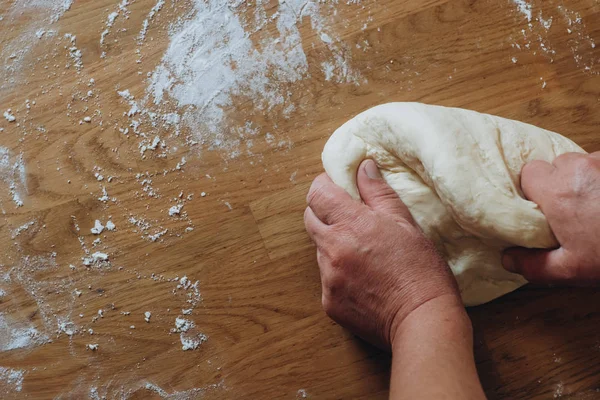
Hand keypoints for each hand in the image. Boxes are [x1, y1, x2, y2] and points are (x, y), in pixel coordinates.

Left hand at [304, 159, 461, 349]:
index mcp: (351, 224)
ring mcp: (327, 278)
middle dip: (325, 212)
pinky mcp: (328, 302)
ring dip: (333, 245)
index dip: (325, 185)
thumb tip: (364, 166)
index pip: (317, 193)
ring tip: (364, 254)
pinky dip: (339, 274)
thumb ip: (378, 192)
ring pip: (319, 249)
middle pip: (310, 218)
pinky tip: (364, 279)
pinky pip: (326, 279)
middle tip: (350, 217)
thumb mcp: (405, 223)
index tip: (337, 186)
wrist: (423, 321)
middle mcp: (332, 249)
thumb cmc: (421, 270)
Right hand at [503, 152, 599, 283]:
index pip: (528, 173)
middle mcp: (579, 169)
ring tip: (597, 206)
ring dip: (583, 179)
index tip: (542, 209)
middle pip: (555, 165)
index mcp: (557, 192)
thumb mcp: (572, 269)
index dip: (533, 190)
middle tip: (571, 211)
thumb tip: (507, 259)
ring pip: (581, 163)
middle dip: (558, 183)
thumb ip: (533, 264)